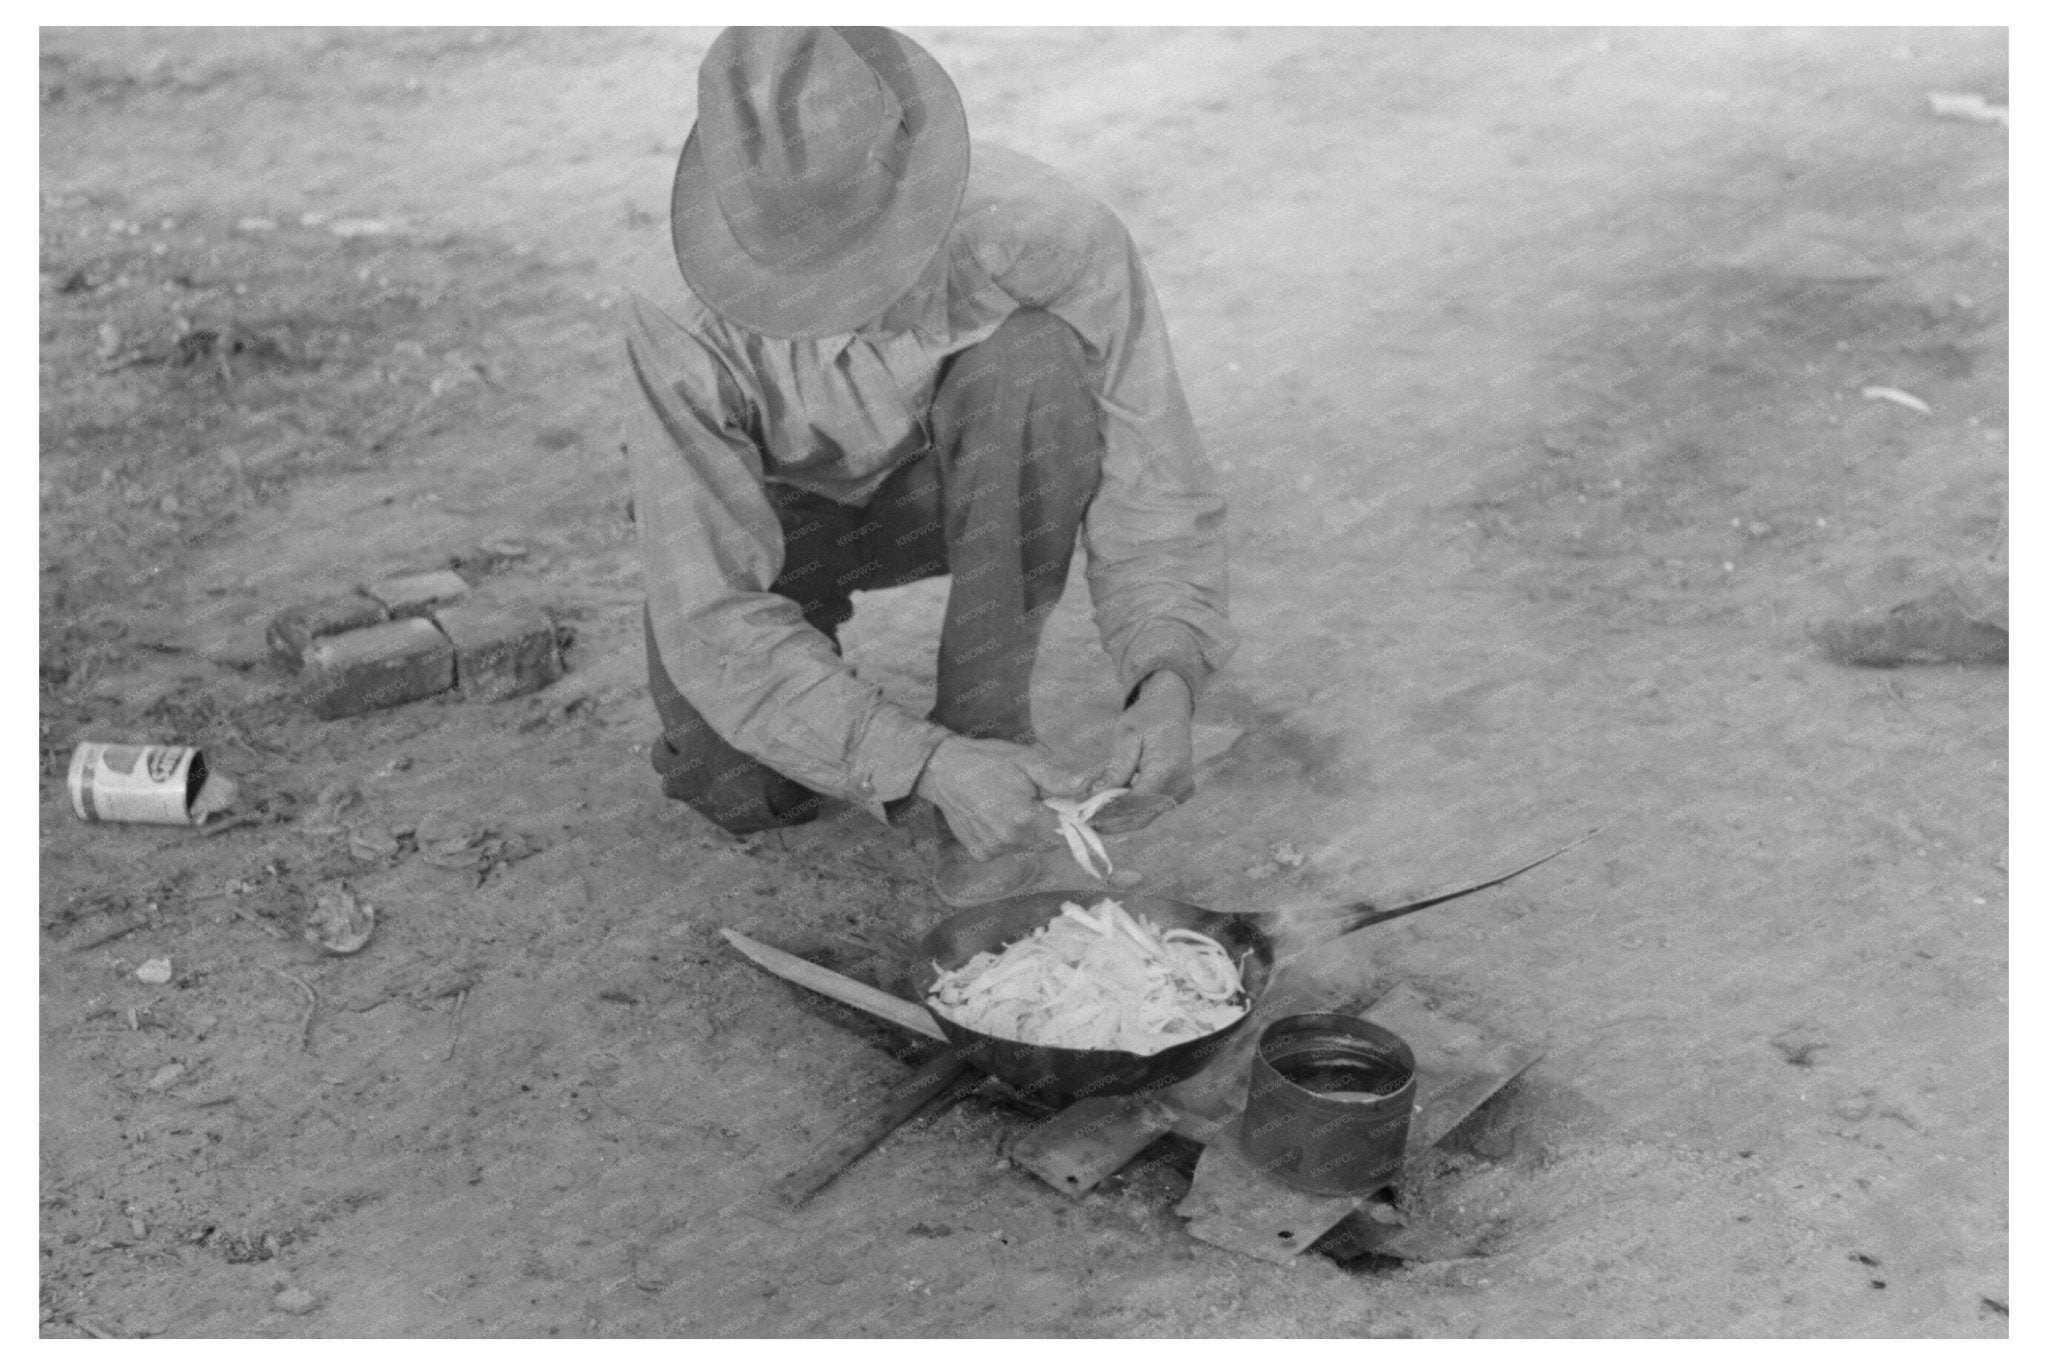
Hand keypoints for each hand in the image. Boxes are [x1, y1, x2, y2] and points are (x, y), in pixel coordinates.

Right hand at [914, 736, 1089, 860]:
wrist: (943, 771)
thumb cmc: (987, 761)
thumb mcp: (1026, 760)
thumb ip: (1058, 777)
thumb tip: (1088, 785)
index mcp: (1023, 819)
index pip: (1066, 833)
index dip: (1071, 821)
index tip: (1066, 806)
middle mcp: (1008, 841)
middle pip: (1048, 841)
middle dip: (1050, 823)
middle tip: (1035, 799)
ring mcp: (993, 850)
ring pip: (1029, 846)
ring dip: (1030, 830)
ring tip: (1013, 805)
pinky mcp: (981, 854)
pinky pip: (1008, 849)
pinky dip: (1010, 836)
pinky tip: (997, 816)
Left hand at [1090, 671, 1193, 834]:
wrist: (1171, 708)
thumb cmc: (1147, 717)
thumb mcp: (1126, 737)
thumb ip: (1115, 769)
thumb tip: (1094, 794)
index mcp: (1168, 768)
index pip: (1136, 800)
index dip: (1110, 812)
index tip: (1085, 815)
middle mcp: (1180, 785)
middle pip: (1141, 815)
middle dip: (1111, 821)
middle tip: (1083, 820)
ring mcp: (1182, 791)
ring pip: (1145, 816)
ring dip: (1118, 820)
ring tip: (1091, 817)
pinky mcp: (1178, 794)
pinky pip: (1150, 810)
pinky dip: (1129, 812)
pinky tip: (1108, 810)